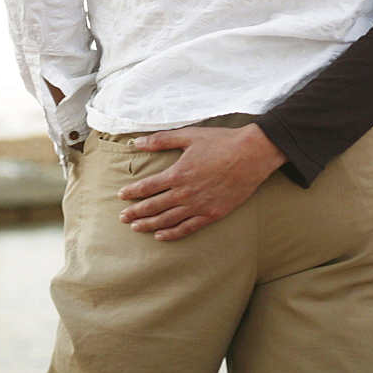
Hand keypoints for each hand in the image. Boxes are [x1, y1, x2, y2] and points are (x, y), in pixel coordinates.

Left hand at [117, 123, 286, 240]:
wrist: (251, 155)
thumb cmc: (221, 142)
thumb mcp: (189, 136)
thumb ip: (162, 140)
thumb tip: (138, 142)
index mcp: (177, 173)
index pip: (147, 187)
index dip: (132, 192)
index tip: (121, 195)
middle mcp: (185, 193)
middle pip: (153, 206)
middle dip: (136, 212)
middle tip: (122, 217)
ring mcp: (199, 205)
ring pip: (167, 220)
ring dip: (149, 225)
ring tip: (136, 228)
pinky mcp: (212, 213)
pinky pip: (188, 228)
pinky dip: (172, 234)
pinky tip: (161, 236)